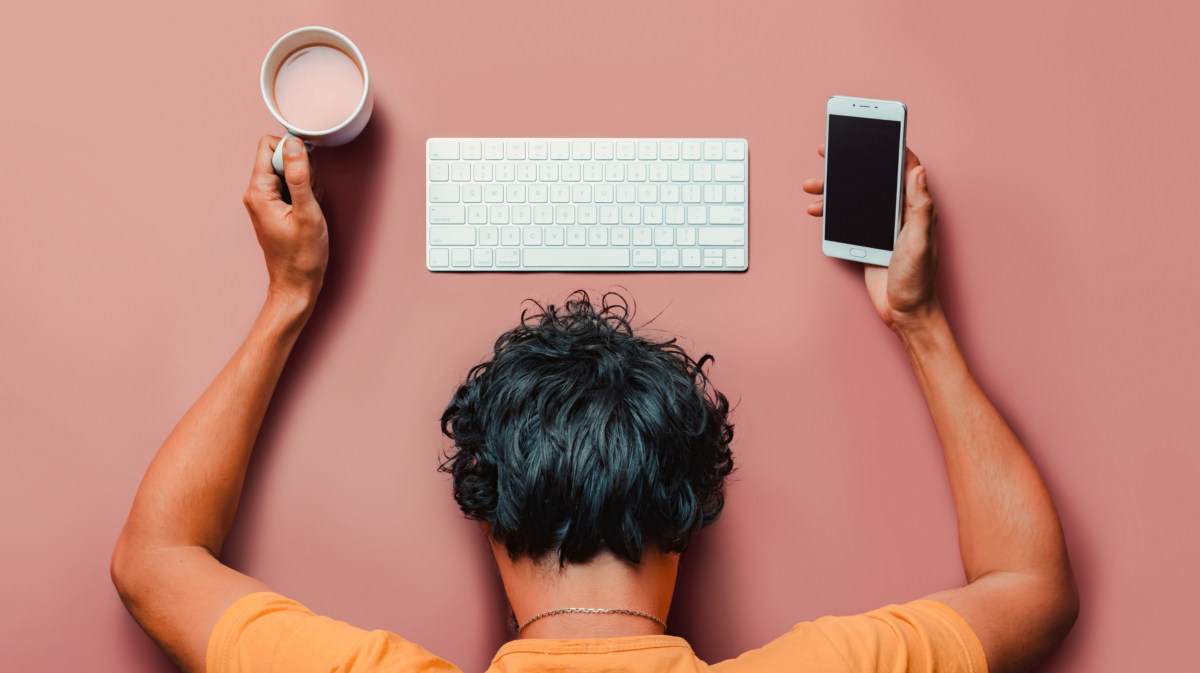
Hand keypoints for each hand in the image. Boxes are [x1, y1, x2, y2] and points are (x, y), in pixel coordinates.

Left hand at [242, 135, 328, 307]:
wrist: (296, 284)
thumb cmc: (302, 255)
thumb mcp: (307, 213)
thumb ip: (299, 176)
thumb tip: (294, 143)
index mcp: (258, 191)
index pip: (269, 146)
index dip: (292, 150)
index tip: (306, 170)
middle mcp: (256, 193)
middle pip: (278, 157)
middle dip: (301, 168)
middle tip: (310, 195)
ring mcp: (264, 200)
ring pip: (286, 171)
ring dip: (304, 183)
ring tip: (309, 207)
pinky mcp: (273, 207)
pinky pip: (289, 186)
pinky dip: (303, 194)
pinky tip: (307, 212)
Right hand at [804, 145, 941, 333]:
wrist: (905, 312)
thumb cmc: (918, 279)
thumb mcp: (920, 241)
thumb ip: (919, 206)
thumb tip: (919, 170)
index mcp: (914, 207)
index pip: (904, 168)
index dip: (890, 146)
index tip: (875, 130)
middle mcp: (898, 212)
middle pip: (873, 177)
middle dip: (852, 162)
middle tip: (830, 150)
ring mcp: (881, 225)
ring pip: (855, 197)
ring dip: (833, 189)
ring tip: (812, 185)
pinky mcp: (867, 239)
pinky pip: (846, 218)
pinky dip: (830, 212)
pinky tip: (817, 211)